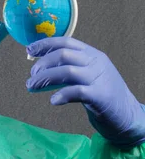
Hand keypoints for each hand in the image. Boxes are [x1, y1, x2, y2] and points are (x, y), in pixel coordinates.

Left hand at [26, 37, 144, 148]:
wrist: (129, 117)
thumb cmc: (102, 95)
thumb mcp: (87, 75)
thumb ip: (68, 68)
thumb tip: (40, 67)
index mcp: (92, 54)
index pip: (66, 42)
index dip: (45, 44)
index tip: (29, 50)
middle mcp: (96, 63)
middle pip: (63, 55)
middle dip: (42, 64)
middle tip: (31, 76)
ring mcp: (100, 79)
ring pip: (67, 71)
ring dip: (45, 79)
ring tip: (32, 87)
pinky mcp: (101, 96)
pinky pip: (77, 91)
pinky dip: (62, 94)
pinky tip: (53, 101)